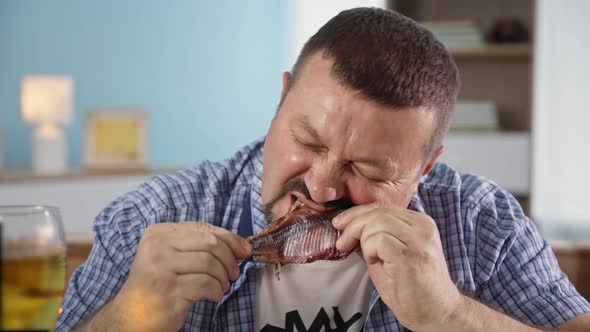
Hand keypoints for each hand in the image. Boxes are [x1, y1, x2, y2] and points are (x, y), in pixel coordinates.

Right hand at [113, 222, 251, 330]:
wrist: (131, 316)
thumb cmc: (157, 285)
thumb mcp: (172, 257)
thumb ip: (198, 246)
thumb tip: (239, 245)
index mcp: (158, 233)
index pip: (203, 228)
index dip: (229, 238)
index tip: (244, 249)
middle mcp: (157, 246)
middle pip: (210, 243)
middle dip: (229, 258)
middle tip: (234, 272)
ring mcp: (161, 268)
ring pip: (210, 263)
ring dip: (223, 277)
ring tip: (222, 286)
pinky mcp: (168, 290)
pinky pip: (206, 284)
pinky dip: (216, 290)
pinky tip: (214, 295)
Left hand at [333, 204, 460, 330]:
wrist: (435, 313)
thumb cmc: (412, 287)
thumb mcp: (391, 254)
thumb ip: (376, 236)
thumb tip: (348, 226)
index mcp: (420, 222)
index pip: (383, 207)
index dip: (357, 213)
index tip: (339, 224)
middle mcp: (423, 226)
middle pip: (378, 212)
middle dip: (353, 225)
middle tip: (341, 243)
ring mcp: (419, 239)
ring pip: (376, 223)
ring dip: (363, 241)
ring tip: (369, 259)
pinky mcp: (411, 254)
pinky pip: (378, 240)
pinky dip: (369, 250)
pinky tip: (375, 262)